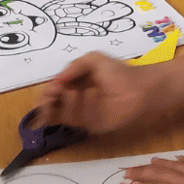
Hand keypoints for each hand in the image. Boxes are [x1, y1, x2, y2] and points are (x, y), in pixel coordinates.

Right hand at [28, 53, 151, 135]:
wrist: (139, 91)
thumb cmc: (118, 73)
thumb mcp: (93, 59)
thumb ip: (73, 67)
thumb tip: (56, 82)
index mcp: (76, 81)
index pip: (54, 88)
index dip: (47, 91)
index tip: (46, 93)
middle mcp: (76, 97)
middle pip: (52, 102)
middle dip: (45, 102)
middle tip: (44, 103)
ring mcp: (82, 111)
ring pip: (57, 113)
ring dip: (49, 110)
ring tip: (52, 106)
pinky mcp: (89, 124)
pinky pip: (70, 123)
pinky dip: (60, 118)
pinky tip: (57, 114)